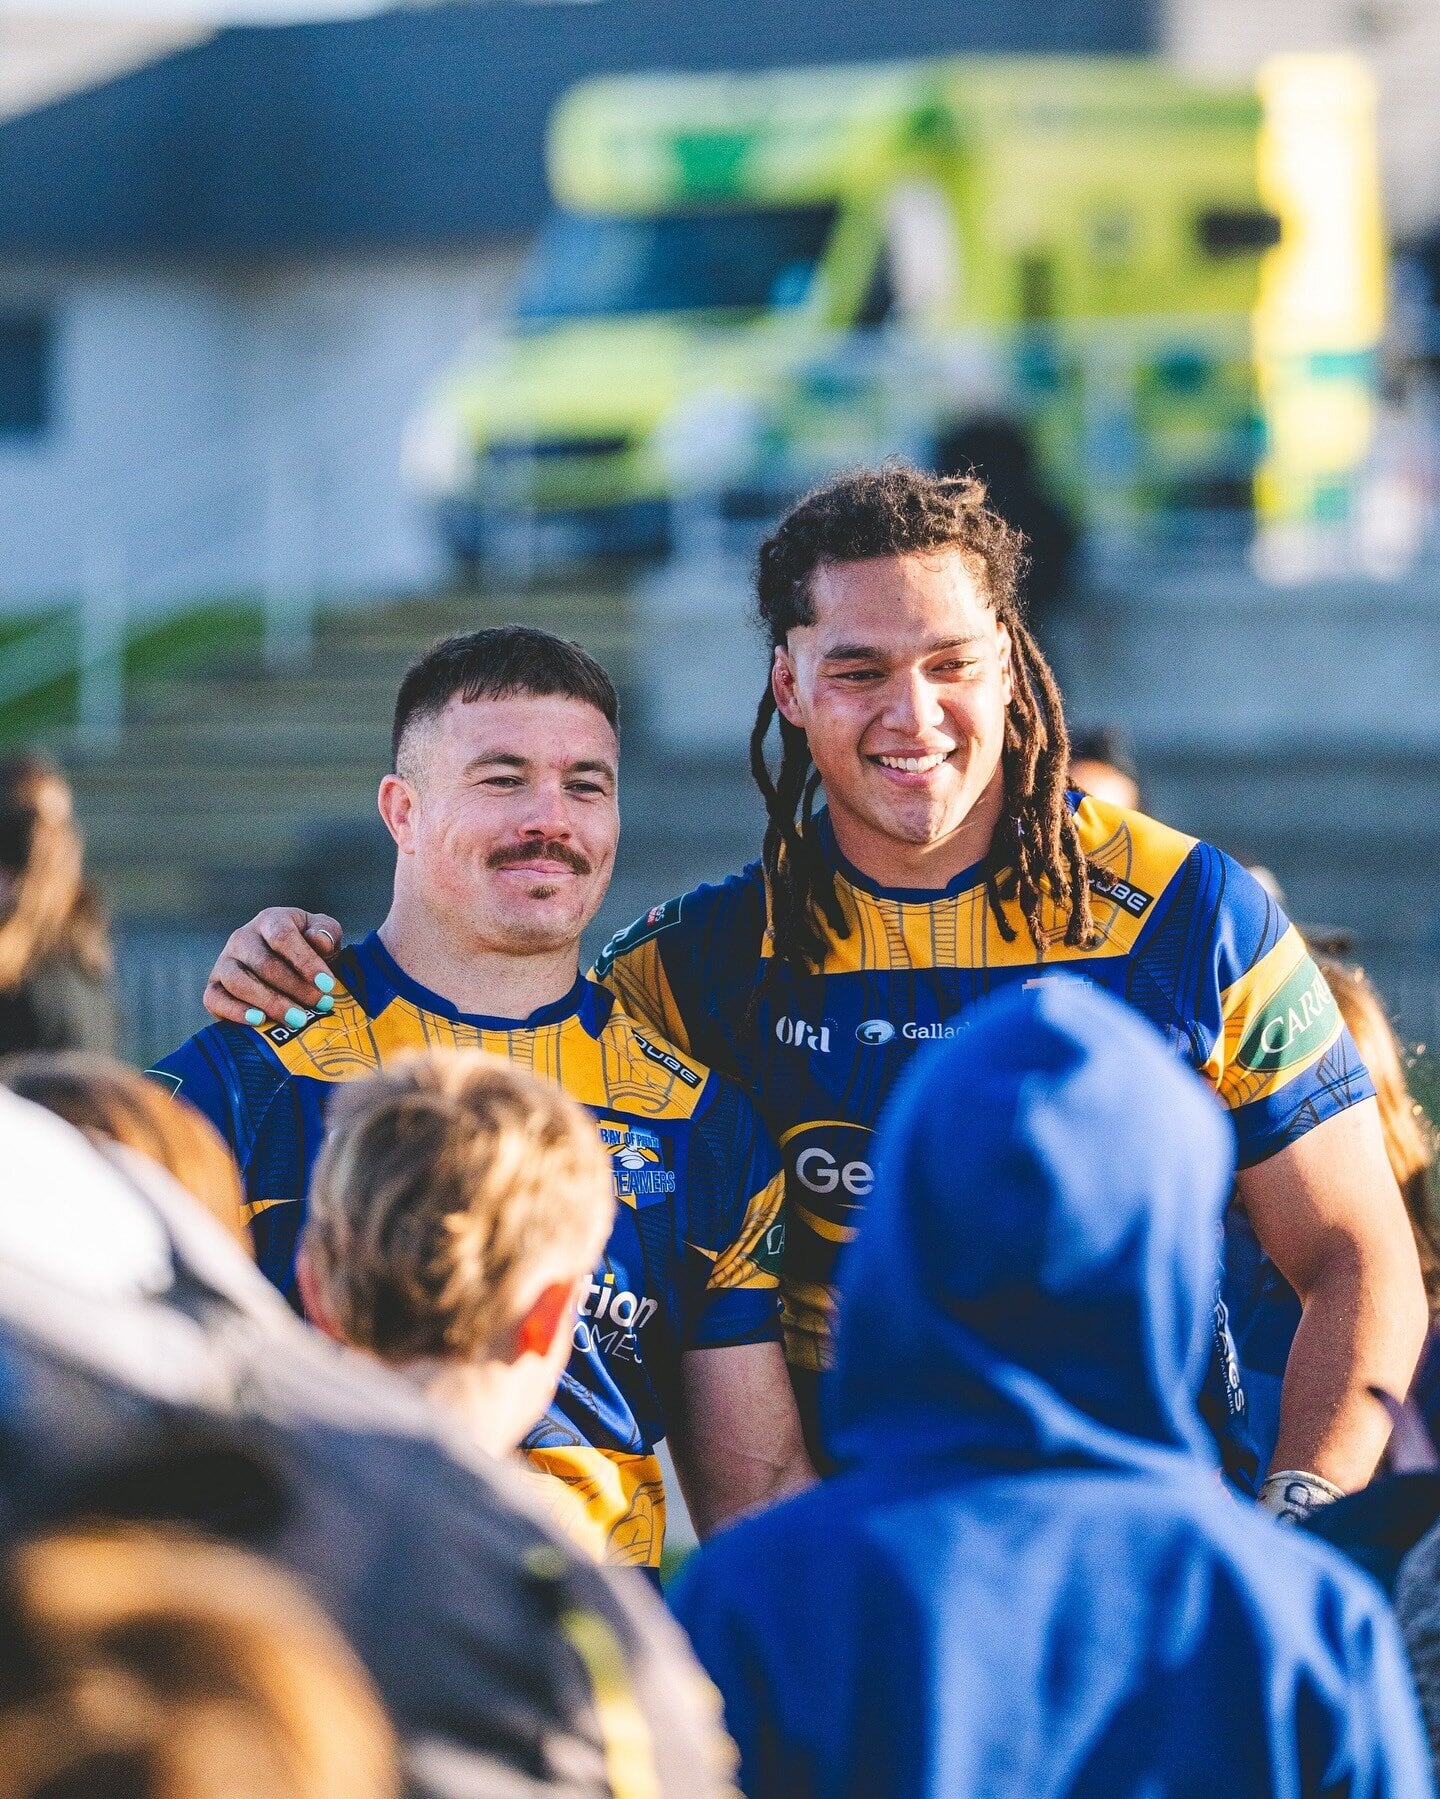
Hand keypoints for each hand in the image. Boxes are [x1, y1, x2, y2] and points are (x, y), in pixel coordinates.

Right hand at [203, 908, 344, 1025]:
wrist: (289, 969)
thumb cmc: (311, 950)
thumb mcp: (325, 935)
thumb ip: (326, 934)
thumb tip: (319, 940)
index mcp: (270, 920)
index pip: (283, 936)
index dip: (306, 961)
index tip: (327, 984)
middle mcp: (242, 938)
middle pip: (264, 963)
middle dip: (295, 987)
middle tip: (320, 1005)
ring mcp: (224, 963)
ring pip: (238, 982)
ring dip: (270, 1002)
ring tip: (297, 1019)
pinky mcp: (213, 988)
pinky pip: (215, 1000)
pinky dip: (236, 1012)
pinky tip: (260, 1021)